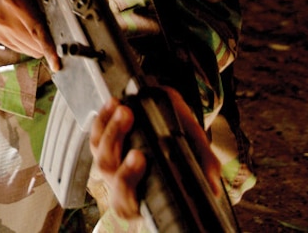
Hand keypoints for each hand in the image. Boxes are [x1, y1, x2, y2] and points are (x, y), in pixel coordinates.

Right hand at [0, 0, 58, 70]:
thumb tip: (63, 8)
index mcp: (13, 0)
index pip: (36, 30)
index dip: (49, 48)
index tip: (58, 63)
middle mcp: (4, 18)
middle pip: (35, 44)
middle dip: (50, 44)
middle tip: (61, 34)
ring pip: (29, 50)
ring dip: (40, 46)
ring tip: (44, 30)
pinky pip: (20, 49)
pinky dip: (30, 44)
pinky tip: (32, 31)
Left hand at [90, 88, 222, 220]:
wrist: (169, 112)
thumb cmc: (182, 138)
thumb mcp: (196, 150)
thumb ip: (203, 166)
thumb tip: (212, 188)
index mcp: (144, 194)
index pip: (129, 202)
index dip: (131, 187)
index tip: (142, 164)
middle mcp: (122, 182)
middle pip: (113, 178)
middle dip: (124, 168)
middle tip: (138, 152)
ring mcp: (109, 162)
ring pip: (102, 155)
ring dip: (113, 134)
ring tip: (126, 114)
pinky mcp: (102, 142)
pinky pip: (95, 133)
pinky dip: (103, 118)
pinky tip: (113, 105)